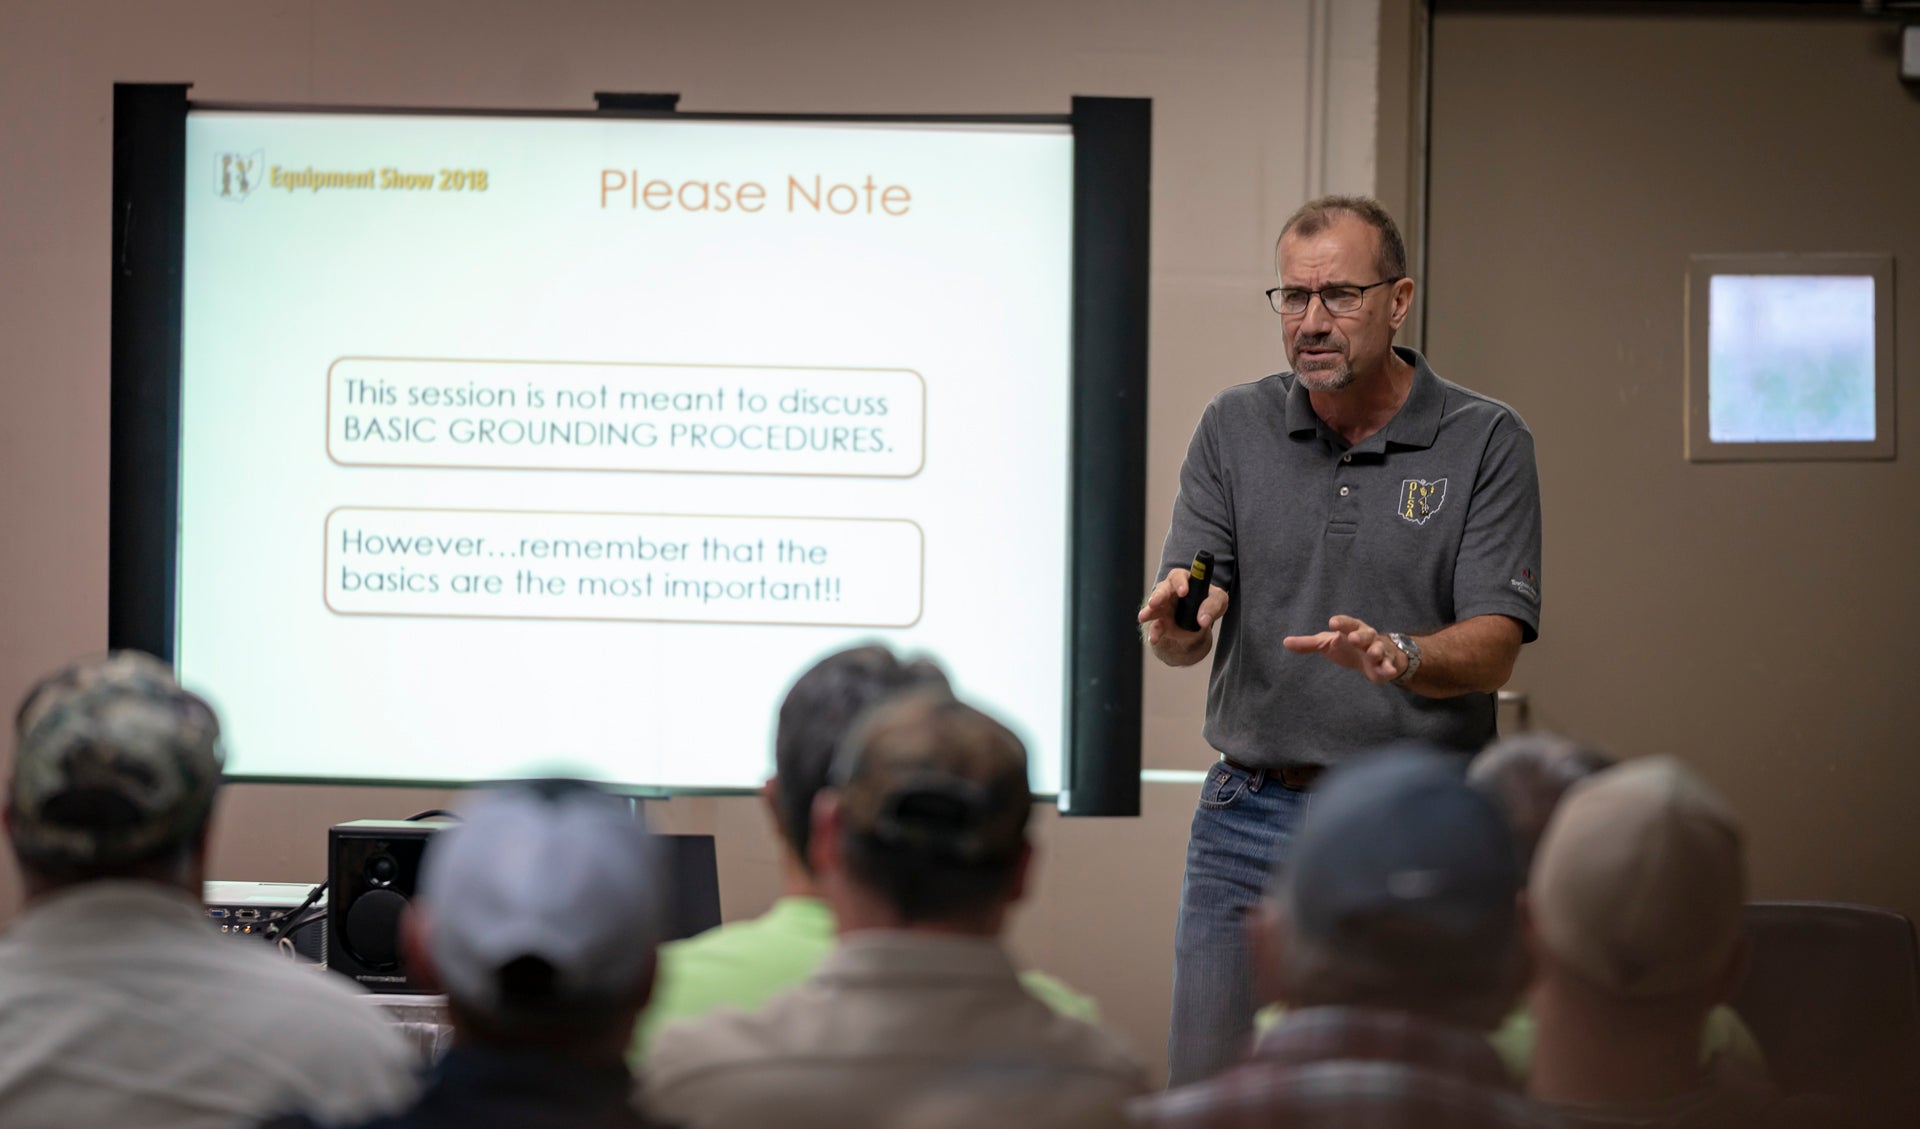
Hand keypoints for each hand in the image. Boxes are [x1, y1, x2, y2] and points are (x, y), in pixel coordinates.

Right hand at [1138, 566, 1229, 664]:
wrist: (1201, 621)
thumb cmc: (1209, 602)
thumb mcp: (1218, 600)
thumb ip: (1213, 606)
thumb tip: (1203, 620)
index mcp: (1184, 580)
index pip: (1179, 576)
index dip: (1180, 583)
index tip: (1183, 592)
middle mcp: (1170, 591)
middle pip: (1161, 590)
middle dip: (1157, 596)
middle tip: (1154, 602)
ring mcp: (1163, 607)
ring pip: (1154, 608)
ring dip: (1149, 612)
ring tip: (1143, 617)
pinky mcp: (1162, 623)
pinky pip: (1156, 626)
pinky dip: (1154, 633)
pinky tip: (1154, 639)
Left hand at [1282, 614, 1406, 684]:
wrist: (1373, 655)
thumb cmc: (1347, 645)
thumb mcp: (1327, 643)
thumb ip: (1308, 644)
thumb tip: (1285, 642)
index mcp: (1351, 628)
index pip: (1347, 623)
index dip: (1341, 622)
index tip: (1332, 623)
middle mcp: (1367, 637)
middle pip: (1365, 634)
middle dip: (1360, 636)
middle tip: (1352, 638)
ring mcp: (1378, 650)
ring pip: (1379, 648)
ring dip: (1376, 650)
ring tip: (1372, 654)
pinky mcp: (1385, 664)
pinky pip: (1388, 665)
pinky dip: (1389, 668)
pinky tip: (1388, 671)